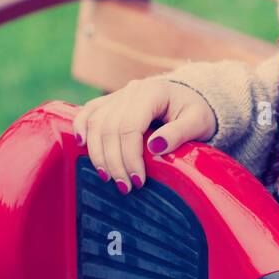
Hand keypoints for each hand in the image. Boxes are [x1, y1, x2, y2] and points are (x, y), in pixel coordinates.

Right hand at [71, 77, 216, 194]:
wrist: (190, 100)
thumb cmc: (196, 113)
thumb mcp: (198, 122)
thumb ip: (179, 133)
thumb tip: (155, 147)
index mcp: (152, 92)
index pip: (131, 126)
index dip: (130, 156)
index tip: (138, 181)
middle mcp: (131, 91)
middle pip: (110, 128)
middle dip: (114, 162)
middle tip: (124, 187)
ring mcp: (118, 95)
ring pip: (94, 123)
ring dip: (97, 153)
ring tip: (107, 177)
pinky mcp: (109, 102)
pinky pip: (87, 112)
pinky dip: (80, 128)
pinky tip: (81, 146)